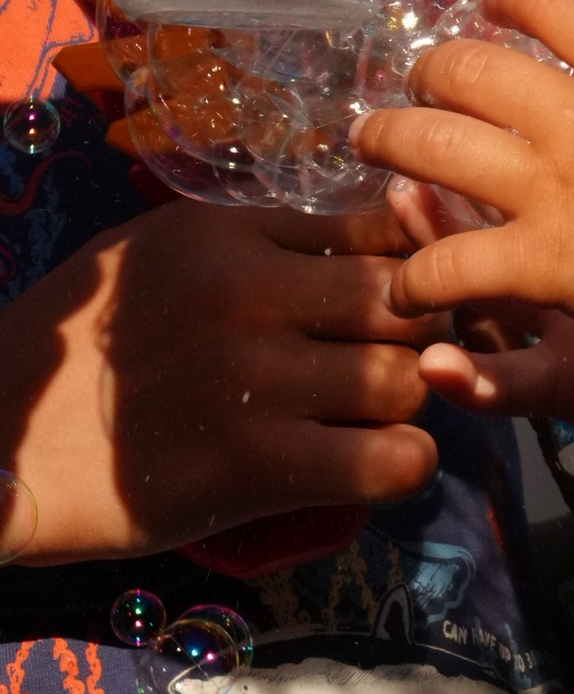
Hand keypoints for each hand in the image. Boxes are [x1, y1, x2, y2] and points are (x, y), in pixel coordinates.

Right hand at [0, 194, 438, 562]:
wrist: (2, 442)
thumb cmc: (82, 353)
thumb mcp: (150, 259)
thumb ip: (250, 240)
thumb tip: (367, 228)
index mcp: (222, 233)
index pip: (373, 230)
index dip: (399, 272)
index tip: (378, 309)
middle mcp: (245, 293)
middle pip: (405, 301)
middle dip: (414, 338)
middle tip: (382, 367)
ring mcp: (254, 379)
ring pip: (408, 379)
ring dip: (404, 406)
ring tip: (363, 419)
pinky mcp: (258, 465)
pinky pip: (394, 459)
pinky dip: (403, 465)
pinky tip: (368, 465)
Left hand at [361, 0, 573, 352]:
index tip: (491, 1)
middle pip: (469, 68)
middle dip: (431, 70)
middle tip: (419, 81)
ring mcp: (551, 190)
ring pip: (437, 148)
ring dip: (391, 141)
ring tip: (368, 144)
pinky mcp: (542, 263)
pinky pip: (455, 266)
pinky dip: (418, 279)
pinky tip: (404, 289)